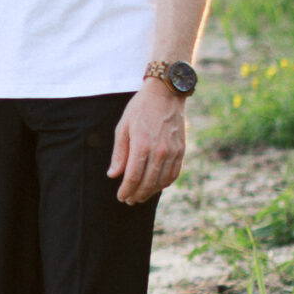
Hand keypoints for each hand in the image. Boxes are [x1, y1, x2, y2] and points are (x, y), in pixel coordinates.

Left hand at [108, 83, 188, 204]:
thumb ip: (119, 153)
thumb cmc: (140, 108)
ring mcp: (172, 152)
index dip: (126, 190)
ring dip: (150, 192)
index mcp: (141, 145)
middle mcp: (159, 151)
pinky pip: (174, 174)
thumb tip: (113, 175)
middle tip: (129, 200)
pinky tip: (157, 185)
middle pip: (147, 183)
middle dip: (137, 195)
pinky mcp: (181, 150)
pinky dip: (164, 183)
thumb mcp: (123, 127)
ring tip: (141, 196)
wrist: (166, 94)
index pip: (132, 177)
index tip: (121, 197)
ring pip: (161, 181)